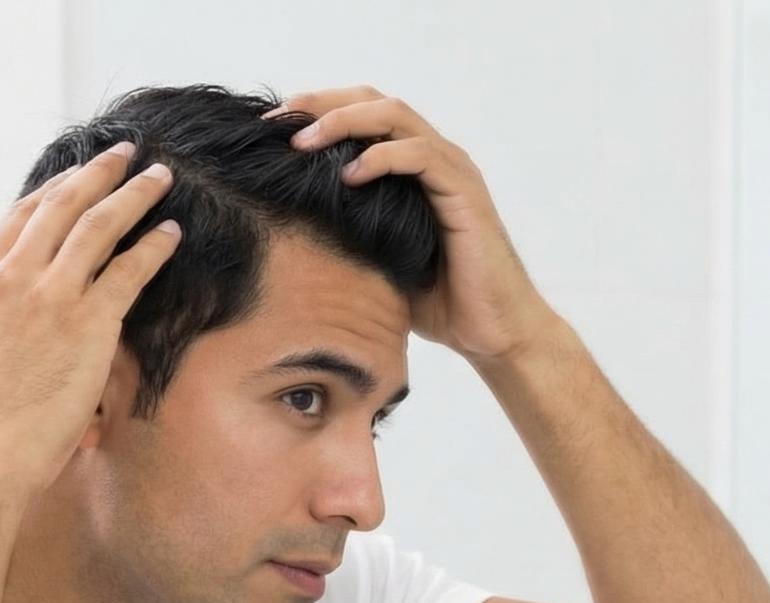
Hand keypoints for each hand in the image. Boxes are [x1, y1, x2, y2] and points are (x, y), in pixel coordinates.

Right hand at [0, 143, 181, 497]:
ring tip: (160, 175)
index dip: (56, 188)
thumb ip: (0, 326)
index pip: (21, 216)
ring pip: (97, 225)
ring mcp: (48, 295)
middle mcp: (11, 275)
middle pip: (60, 205)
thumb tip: (23, 334)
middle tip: (125, 153)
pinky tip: (171, 230)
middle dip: (97, 173)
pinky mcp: (86, 322)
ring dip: (133, 194)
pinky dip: (152, 245)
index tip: (80, 175)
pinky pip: (127, 270)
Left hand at [266, 86, 559, 362]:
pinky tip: (349, 175)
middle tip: (278, 122)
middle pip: (373, 101)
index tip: (274, 131)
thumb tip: (293, 226)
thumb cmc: (445, 305)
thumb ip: (351, 232)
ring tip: (304, 143)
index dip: (317, 113)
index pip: (364, 117)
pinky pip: (419, 155)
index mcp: (416, 170)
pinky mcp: (465, 193)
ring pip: (394, 116)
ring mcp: (453, 172)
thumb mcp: (381, 262)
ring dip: (344, 122)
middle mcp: (436, 159)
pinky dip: (381, 157)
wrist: (495, 335)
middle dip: (321, 104)